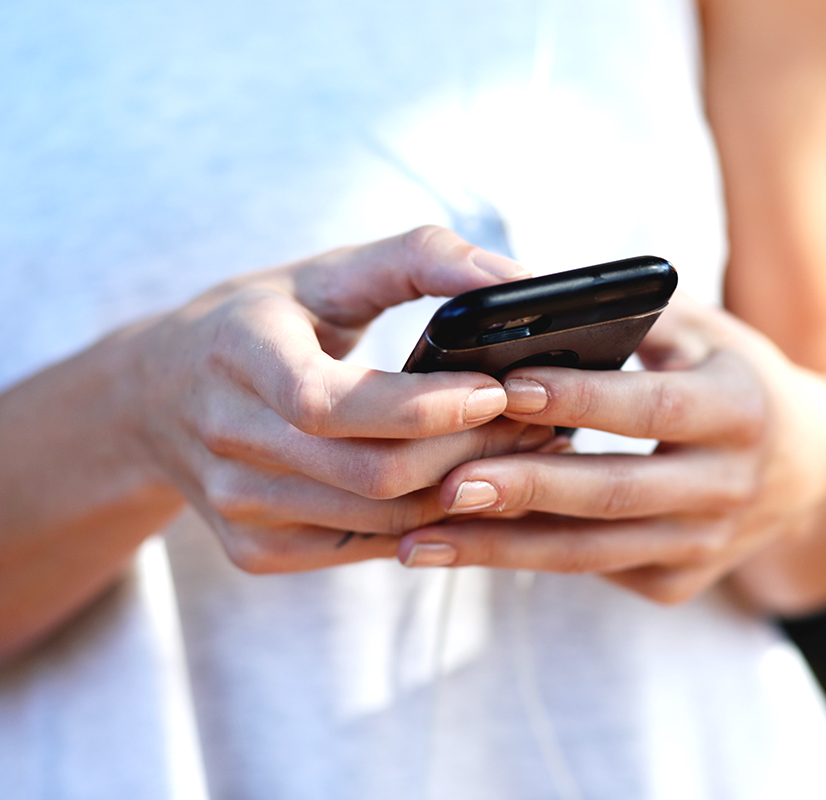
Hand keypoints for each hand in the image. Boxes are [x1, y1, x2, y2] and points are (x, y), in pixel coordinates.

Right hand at [127, 226, 554, 572]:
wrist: (154, 399)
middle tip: (541, 419)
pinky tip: (477, 484)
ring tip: (527, 448)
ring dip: (470, 488)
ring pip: (383, 521)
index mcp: (237, 354)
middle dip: (473, 450)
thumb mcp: (323, 272)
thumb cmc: (260, 323)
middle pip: (373, 472)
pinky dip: (436, 521)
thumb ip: (420, 258)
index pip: (329, 403)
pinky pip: (371, 547)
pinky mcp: (256, 551)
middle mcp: (225, 439)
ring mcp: (236, 507)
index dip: (424, 408)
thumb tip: (518, 277)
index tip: (500, 388)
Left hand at [394, 294, 825, 604]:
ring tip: (423, 541)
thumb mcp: (702, 331)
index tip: (505, 386)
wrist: (810, 467)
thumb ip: (629, 317)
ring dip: (505, 549)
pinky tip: (466, 549)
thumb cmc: (732, 377)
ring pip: (596, 552)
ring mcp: (708, 546)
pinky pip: (598, 573)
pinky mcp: (682, 583)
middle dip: (527, 490)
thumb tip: (521, 298)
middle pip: (616, 493)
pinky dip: (529, 561)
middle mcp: (730, 485)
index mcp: (739, 408)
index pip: (653, 409)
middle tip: (444, 485)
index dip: (581, 400)